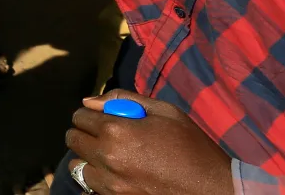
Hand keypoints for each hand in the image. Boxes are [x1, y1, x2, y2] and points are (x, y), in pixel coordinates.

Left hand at [67, 90, 234, 194]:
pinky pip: (91, 186)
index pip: (80, 117)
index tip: (101, 118)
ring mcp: (110, 183)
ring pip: (78, 166)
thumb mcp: (164, 111)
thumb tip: (89, 102)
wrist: (212, 188)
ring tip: (110, 156)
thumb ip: (123, 100)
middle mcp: (107, 157)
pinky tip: (116, 173)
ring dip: (88, 158)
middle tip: (104, 135)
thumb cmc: (191, 146)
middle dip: (85, 133)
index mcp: (116, 131)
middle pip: (73, 140)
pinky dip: (98, 178)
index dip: (90, 115)